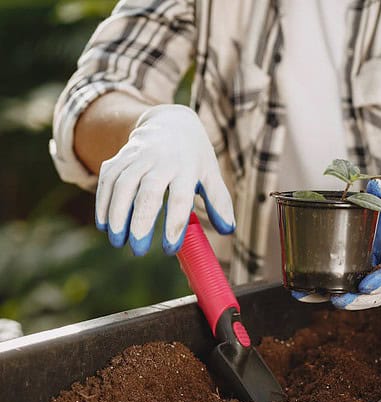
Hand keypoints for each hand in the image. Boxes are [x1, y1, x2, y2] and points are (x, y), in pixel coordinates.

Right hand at [95, 104, 234, 255]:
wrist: (170, 122)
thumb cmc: (194, 157)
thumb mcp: (211, 174)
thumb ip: (219, 202)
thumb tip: (227, 229)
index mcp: (187, 168)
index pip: (180, 199)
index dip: (174, 224)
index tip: (169, 249)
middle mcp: (161, 161)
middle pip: (148, 193)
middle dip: (141, 223)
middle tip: (138, 250)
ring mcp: (137, 157)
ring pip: (123, 186)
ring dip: (117, 215)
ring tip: (117, 241)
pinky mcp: (119, 157)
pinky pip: (107, 179)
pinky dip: (103, 202)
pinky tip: (104, 225)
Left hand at [293, 177, 380, 309]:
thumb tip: (379, 184)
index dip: (380, 283)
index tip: (366, 286)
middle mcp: (379, 270)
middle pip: (373, 295)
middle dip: (356, 302)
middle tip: (338, 300)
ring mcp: (362, 275)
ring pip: (352, 297)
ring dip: (329, 300)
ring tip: (309, 296)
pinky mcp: (347, 274)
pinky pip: (335, 288)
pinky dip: (316, 293)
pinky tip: (298, 290)